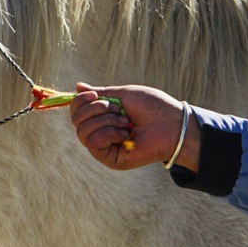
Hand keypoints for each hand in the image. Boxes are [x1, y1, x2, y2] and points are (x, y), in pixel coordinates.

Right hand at [69, 83, 200, 172]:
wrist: (171, 123)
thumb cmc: (152, 107)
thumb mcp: (122, 94)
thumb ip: (100, 93)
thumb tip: (77, 87)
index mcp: (102, 117)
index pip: (76, 112)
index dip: (80, 101)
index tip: (95, 94)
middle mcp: (100, 132)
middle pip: (76, 121)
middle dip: (96, 109)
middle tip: (118, 109)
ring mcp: (105, 147)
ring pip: (83, 132)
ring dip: (105, 121)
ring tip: (126, 122)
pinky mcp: (110, 159)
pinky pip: (93, 143)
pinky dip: (108, 133)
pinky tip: (125, 134)